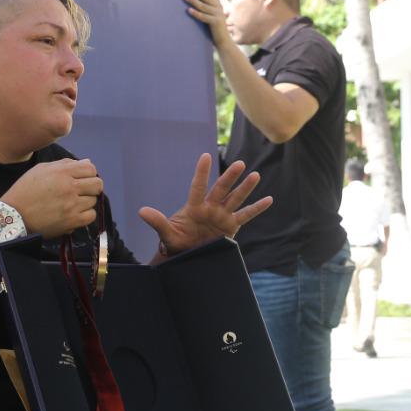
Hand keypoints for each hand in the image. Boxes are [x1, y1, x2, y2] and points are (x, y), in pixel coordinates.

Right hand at [0, 158, 102, 237]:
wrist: (13, 216)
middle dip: (92, 187)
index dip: (89, 173)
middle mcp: (69, 187)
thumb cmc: (25, 191)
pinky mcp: (71, 221)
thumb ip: (65, 164)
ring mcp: (71, 205)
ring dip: (86, 202)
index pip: (91, 169)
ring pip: (94, 201)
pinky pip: (91, 216)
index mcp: (62, 172)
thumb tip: (87, 163)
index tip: (83, 179)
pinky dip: (85, 215)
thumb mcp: (41, 170)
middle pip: (97, 184)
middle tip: (82, 192)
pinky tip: (74, 213)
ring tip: (72, 204)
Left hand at [140, 153, 271, 255]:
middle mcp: (210, 207)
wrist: (187, 254)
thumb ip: (158, 222)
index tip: (205, 156)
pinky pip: (246, 216)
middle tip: (239, 164)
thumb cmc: (176, 241)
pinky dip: (257, 208)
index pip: (198, 187)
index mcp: (194, 207)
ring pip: (236, 199)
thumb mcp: (167, 233)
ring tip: (255, 174)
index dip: (201, 173)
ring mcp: (222, 215)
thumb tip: (142, 211)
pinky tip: (268, 199)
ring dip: (245, 188)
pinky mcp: (231, 226)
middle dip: (230, 177)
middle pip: (221, 189)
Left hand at [183, 0, 232, 49]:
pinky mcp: (215, 23)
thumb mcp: (211, 13)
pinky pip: (204, 17)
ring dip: (193, 1)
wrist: (223, 40)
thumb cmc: (213, 25)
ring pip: (203, 6)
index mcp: (217, 2)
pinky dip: (196, 14)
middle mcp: (218, 6)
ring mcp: (217, 14)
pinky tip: (188, 10)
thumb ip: (205, 4)